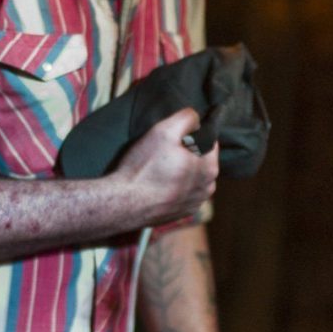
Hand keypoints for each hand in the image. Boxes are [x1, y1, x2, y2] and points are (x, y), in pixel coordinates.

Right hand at [113, 108, 218, 226]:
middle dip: (186, 153)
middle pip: (201, 160)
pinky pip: (183, 193)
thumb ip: (186, 118)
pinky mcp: (182, 214)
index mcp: (209, 169)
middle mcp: (207, 189)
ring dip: (181, 171)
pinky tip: (157, 184)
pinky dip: (174, 187)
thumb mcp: (164, 131)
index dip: (191, 134)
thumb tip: (197, 118)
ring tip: (158, 169)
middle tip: (162, 153)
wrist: (122, 204)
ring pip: (192, 177)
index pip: (209, 141)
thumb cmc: (143, 167)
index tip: (172, 138)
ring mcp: (195, 204)